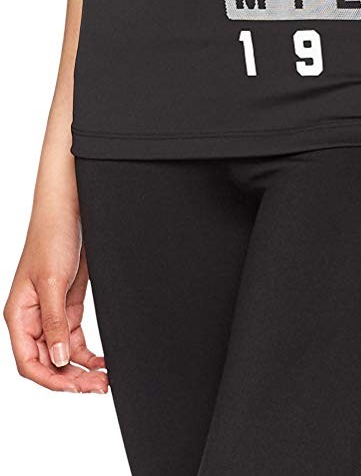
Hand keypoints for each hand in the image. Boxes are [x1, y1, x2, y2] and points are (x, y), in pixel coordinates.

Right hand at [5, 209, 106, 393]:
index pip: (29, 362)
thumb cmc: (50, 238)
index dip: (51, 379)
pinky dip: (87, 354)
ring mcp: (51, 314)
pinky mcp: (67, 306)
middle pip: (48, 362)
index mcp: (19, 316)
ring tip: (103, 379)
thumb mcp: (52, 281)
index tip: (75, 387)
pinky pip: (75, 339)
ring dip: (82, 369)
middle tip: (97, 386)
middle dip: (71, 378)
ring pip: (63, 354)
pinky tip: (101, 362)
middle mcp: (33, 319)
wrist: (68, 211)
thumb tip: (58, 359)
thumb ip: (54, 322)